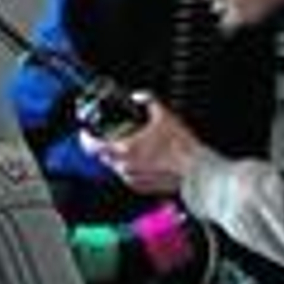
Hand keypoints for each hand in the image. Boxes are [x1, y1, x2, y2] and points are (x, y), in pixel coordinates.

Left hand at [79, 94, 204, 195]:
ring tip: (133, 148)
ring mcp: (133, 179)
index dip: (85, 139)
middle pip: (103, 157)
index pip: (92, 147)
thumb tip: (140, 96)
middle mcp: (125, 167)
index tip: (85, 133)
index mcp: (125, 149)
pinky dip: (131, 168)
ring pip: (116, 167)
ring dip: (119, 158)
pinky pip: (129, 177)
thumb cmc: (182, 147)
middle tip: (111, 138)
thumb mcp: (164, 115)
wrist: (198, 171)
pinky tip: (144, 161)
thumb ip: (148, 100)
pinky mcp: (143, 188)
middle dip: (105, 146)